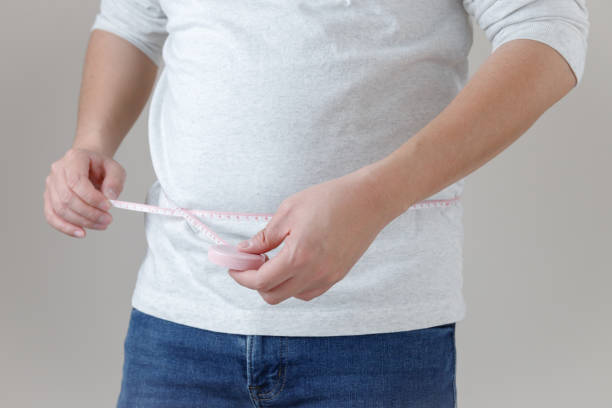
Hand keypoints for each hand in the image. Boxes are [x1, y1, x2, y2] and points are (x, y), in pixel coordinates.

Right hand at [43, 147, 125, 237]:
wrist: (91, 167)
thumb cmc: (102, 168)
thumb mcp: (115, 169)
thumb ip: (116, 181)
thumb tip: (110, 197)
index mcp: (74, 158)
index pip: (76, 181)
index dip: (92, 197)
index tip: (108, 206)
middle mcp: (58, 171)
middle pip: (67, 197)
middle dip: (89, 213)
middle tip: (108, 219)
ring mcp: (51, 185)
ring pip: (60, 209)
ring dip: (82, 221)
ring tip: (102, 224)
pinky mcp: (49, 199)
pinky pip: (51, 216)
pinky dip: (66, 227)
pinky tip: (81, 233)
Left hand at [227, 168, 388, 304]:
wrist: (369, 200)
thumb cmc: (330, 199)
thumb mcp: (289, 211)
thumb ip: (264, 236)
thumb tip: (244, 252)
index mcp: (298, 256)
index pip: (260, 281)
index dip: (241, 276)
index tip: (234, 267)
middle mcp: (314, 273)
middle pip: (273, 295)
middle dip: (256, 282)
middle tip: (251, 262)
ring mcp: (328, 277)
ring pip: (291, 295)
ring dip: (276, 284)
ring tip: (274, 260)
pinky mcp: (338, 276)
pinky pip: (308, 291)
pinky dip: (294, 284)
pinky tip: (293, 265)